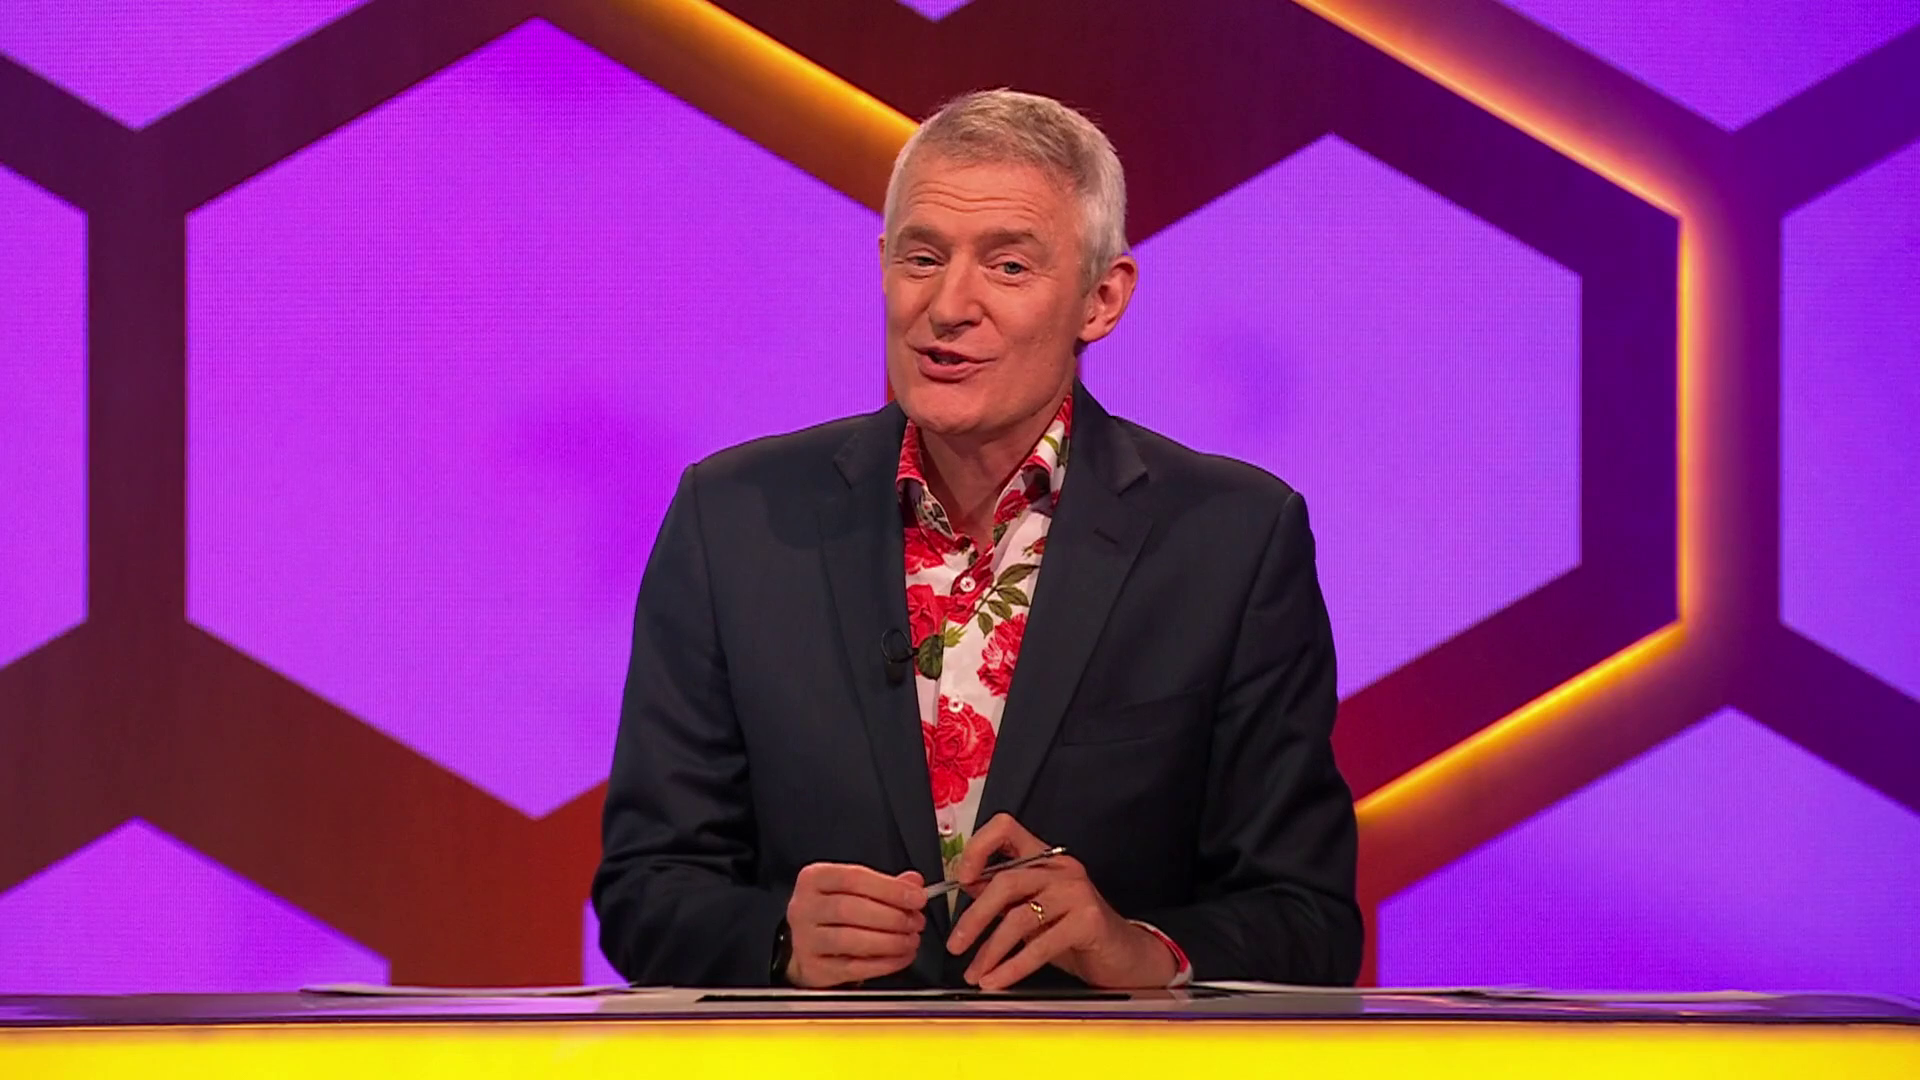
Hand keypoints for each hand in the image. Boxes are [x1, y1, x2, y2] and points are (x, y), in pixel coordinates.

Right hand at [785, 862, 926, 986]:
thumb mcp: (855, 889)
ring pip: (851, 940)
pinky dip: (884, 963)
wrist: (807, 943)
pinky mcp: (814, 969)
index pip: (854, 878)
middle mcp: (804, 908)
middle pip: (851, 909)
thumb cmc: (834, 913)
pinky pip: (854, 968)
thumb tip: (914, 883)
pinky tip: (902, 957)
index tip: (917, 898)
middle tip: (916, 921)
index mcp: (814, 879)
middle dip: (893, 917)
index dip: (890, 889)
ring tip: (911, 940)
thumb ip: (885, 885)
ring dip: (890, 941)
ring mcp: (805, 940)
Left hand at [945, 815, 1176, 989]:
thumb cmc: (1077, 932)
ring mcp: (1076, 892)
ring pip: (1019, 916)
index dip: (978, 848)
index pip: (1005, 828)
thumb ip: (1006, 897)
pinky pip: (1040, 945)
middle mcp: (1061, 868)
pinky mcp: (1088, 920)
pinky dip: (1013, 967)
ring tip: (976, 972)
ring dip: (990, 950)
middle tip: (956, 944)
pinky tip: (998, 979)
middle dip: (974, 917)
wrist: (1124, 957)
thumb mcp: (1036, 910)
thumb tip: (966, 887)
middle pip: (1005, 881)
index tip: (961, 877)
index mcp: (1045, 858)